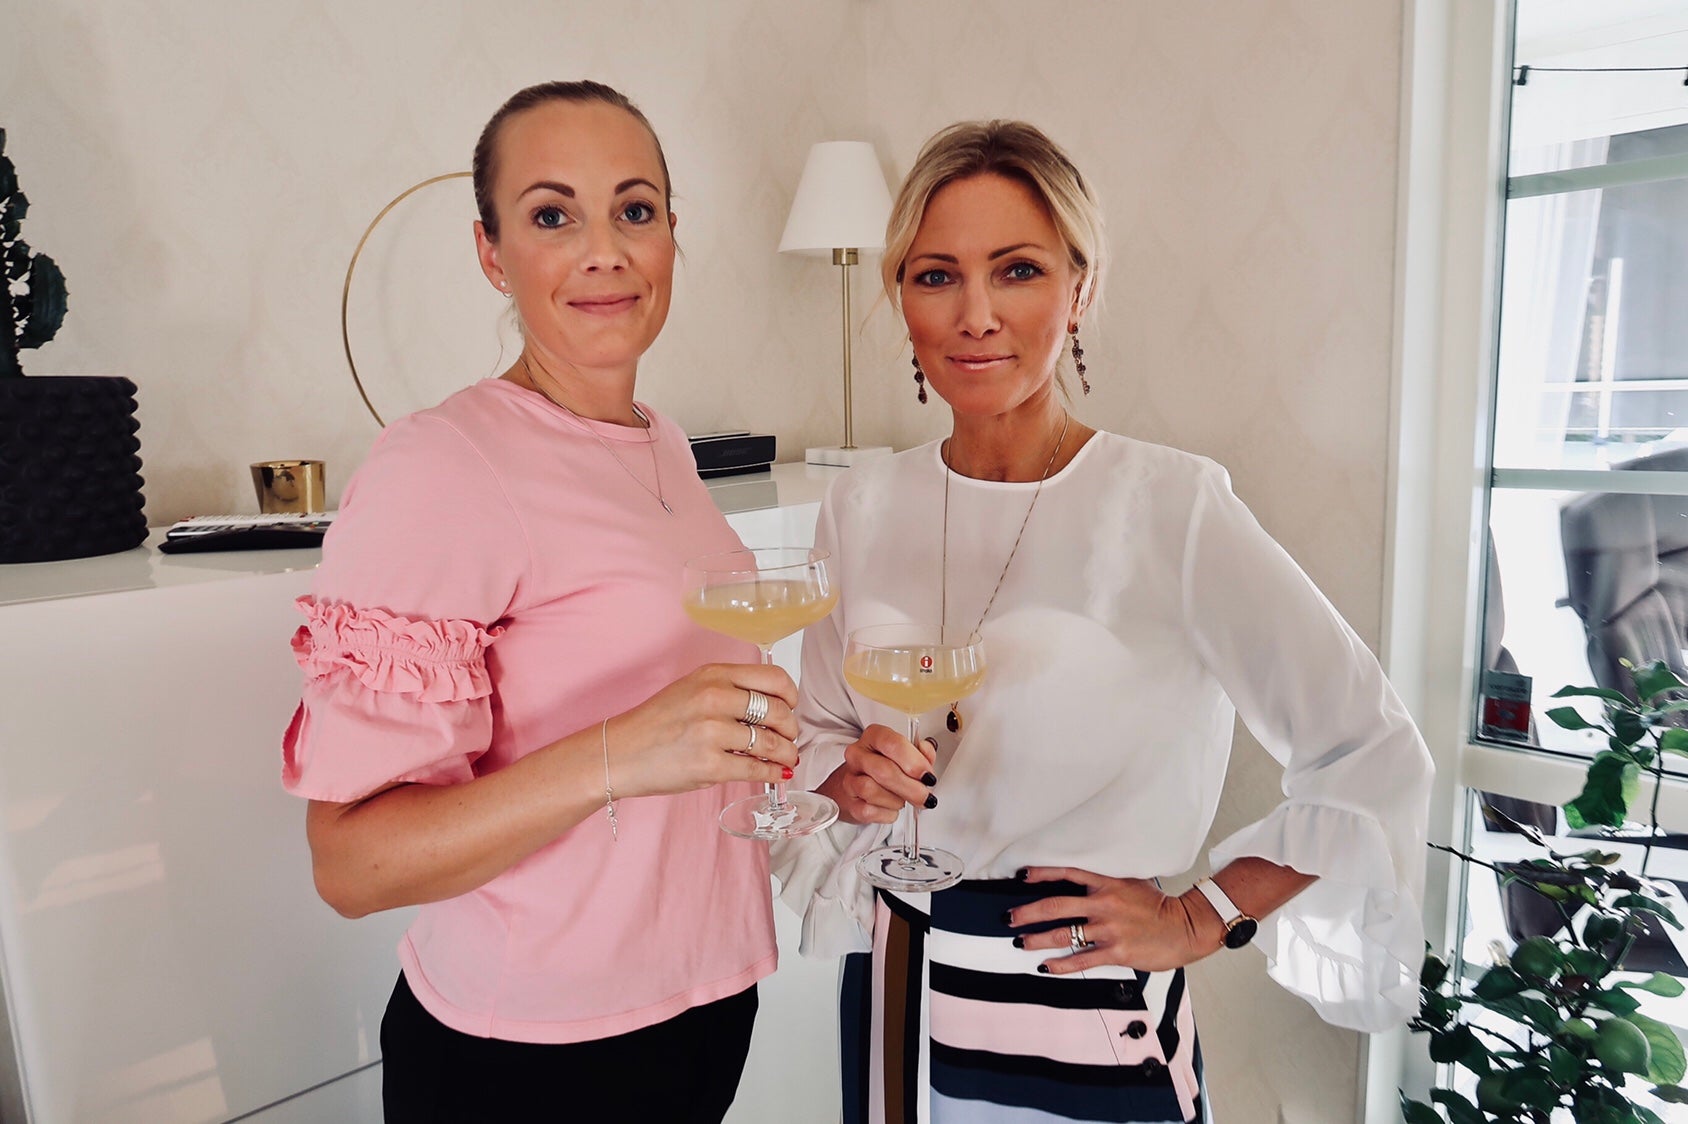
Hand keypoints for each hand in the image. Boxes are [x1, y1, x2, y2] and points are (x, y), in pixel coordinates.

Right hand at [606, 663, 799, 798]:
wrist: (621, 753)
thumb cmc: (656, 723)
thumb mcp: (691, 689)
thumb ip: (729, 690)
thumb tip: (773, 707)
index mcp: (713, 675)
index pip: (773, 678)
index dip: (791, 696)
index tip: (791, 707)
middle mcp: (715, 698)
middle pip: (779, 711)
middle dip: (791, 729)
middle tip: (789, 738)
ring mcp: (712, 732)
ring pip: (771, 743)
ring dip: (786, 753)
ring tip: (787, 758)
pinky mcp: (710, 765)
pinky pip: (756, 769)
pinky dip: (772, 773)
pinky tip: (775, 774)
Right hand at [814, 724, 937, 824]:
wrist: (863, 785)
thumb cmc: (889, 767)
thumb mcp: (910, 755)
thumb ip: (922, 752)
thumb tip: (926, 750)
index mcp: (874, 736)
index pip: (892, 744)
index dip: (913, 762)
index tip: (927, 776)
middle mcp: (857, 754)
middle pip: (883, 770)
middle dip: (910, 787)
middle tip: (924, 795)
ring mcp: (850, 778)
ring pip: (871, 790)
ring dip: (896, 800)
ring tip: (904, 799)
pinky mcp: (850, 802)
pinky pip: (868, 810)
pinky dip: (887, 813)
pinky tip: (892, 807)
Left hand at [1006, 867, 1217, 973]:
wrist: (1184, 927)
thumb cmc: (1158, 906)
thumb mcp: (1131, 882)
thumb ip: (1105, 882)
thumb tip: (1080, 882)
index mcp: (1107, 884)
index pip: (1067, 873)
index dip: (1042, 874)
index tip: (1022, 875)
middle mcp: (1104, 904)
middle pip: (1055, 906)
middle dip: (1027, 913)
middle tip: (1009, 917)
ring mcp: (1108, 929)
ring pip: (1062, 934)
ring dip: (1036, 939)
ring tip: (1020, 942)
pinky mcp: (1115, 952)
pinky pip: (1080, 959)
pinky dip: (1059, 965)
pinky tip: (1045, 966)